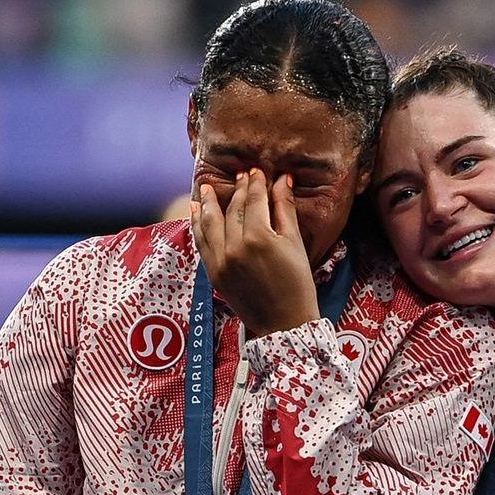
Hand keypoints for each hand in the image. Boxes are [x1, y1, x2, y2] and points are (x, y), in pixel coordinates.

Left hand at [192, 168, 319, 336]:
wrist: (285, 323)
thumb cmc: (298, 284)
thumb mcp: (295, 244)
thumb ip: (285, 210)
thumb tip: (283, 180)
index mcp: (259, 237)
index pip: (254, 201)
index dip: (255, 183)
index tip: (256, 171)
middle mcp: (235, 247)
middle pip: (233, 209)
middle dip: (238, 190)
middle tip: (241, 176)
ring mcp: (221, 261)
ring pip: (210, 223)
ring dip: (208, 203)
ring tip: (206, 188)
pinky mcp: (214, 274)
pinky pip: (202, 243)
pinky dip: (197, 226)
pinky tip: (196, 213)